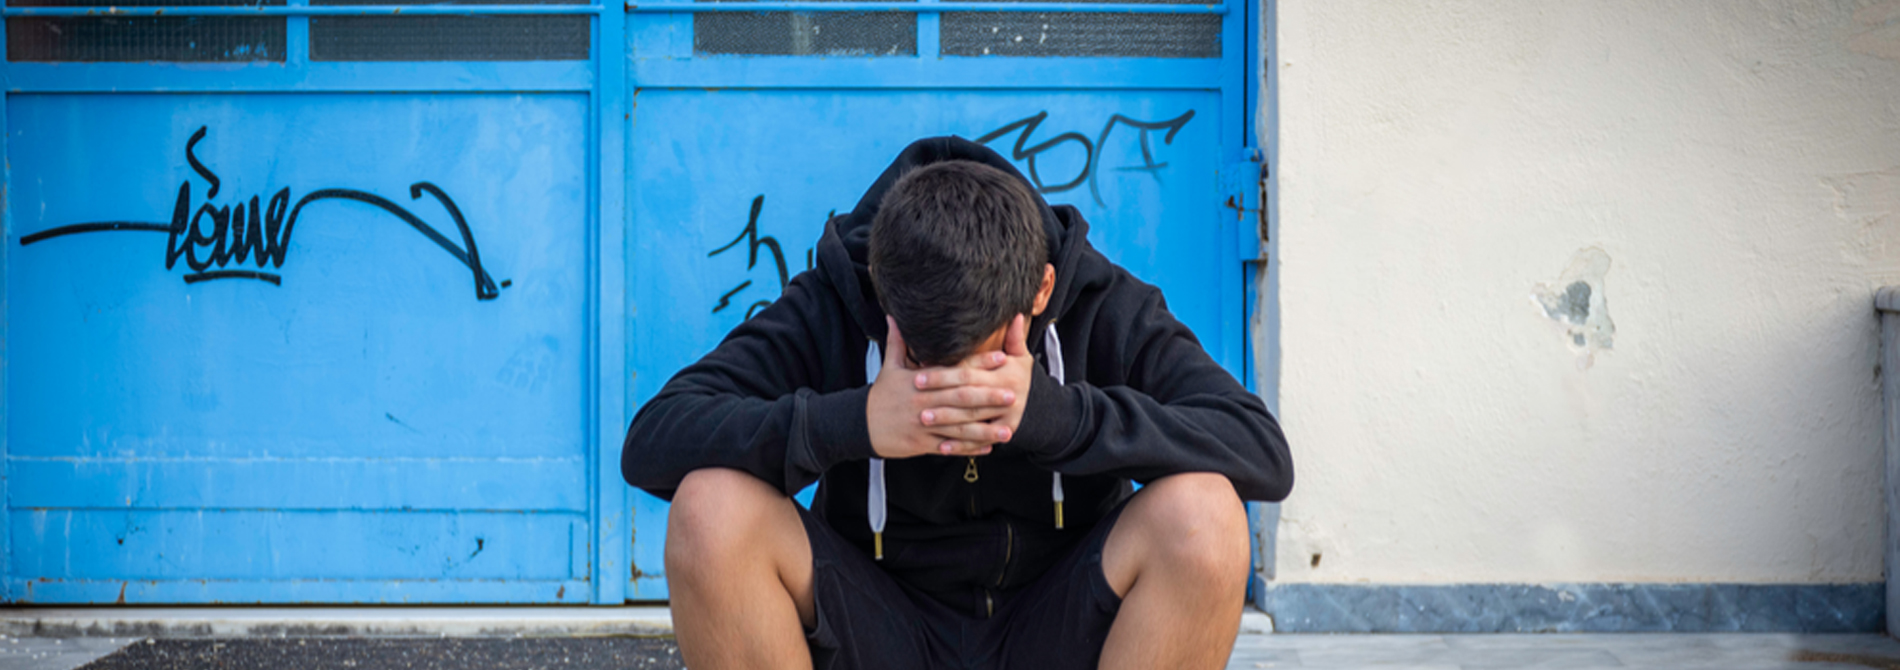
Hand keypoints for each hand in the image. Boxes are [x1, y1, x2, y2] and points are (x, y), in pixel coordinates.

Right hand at [867, 317, 1015, 458]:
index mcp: (920, 381)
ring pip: (959, 428)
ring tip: (1008, 430)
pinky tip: (988, 447)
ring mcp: (925, 425)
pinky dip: (969, 448)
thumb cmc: (880, 395)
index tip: (1001, 359)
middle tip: (1012, 395)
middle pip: (961, 399)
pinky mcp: (922, 444)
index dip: (979, 364)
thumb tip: (895, 315)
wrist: (860, 425)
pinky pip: (950, 447)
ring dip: (985, 429)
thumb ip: (897, 341)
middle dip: (987, 398)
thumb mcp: (888, 366)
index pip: (954, 370)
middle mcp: (925, 403)